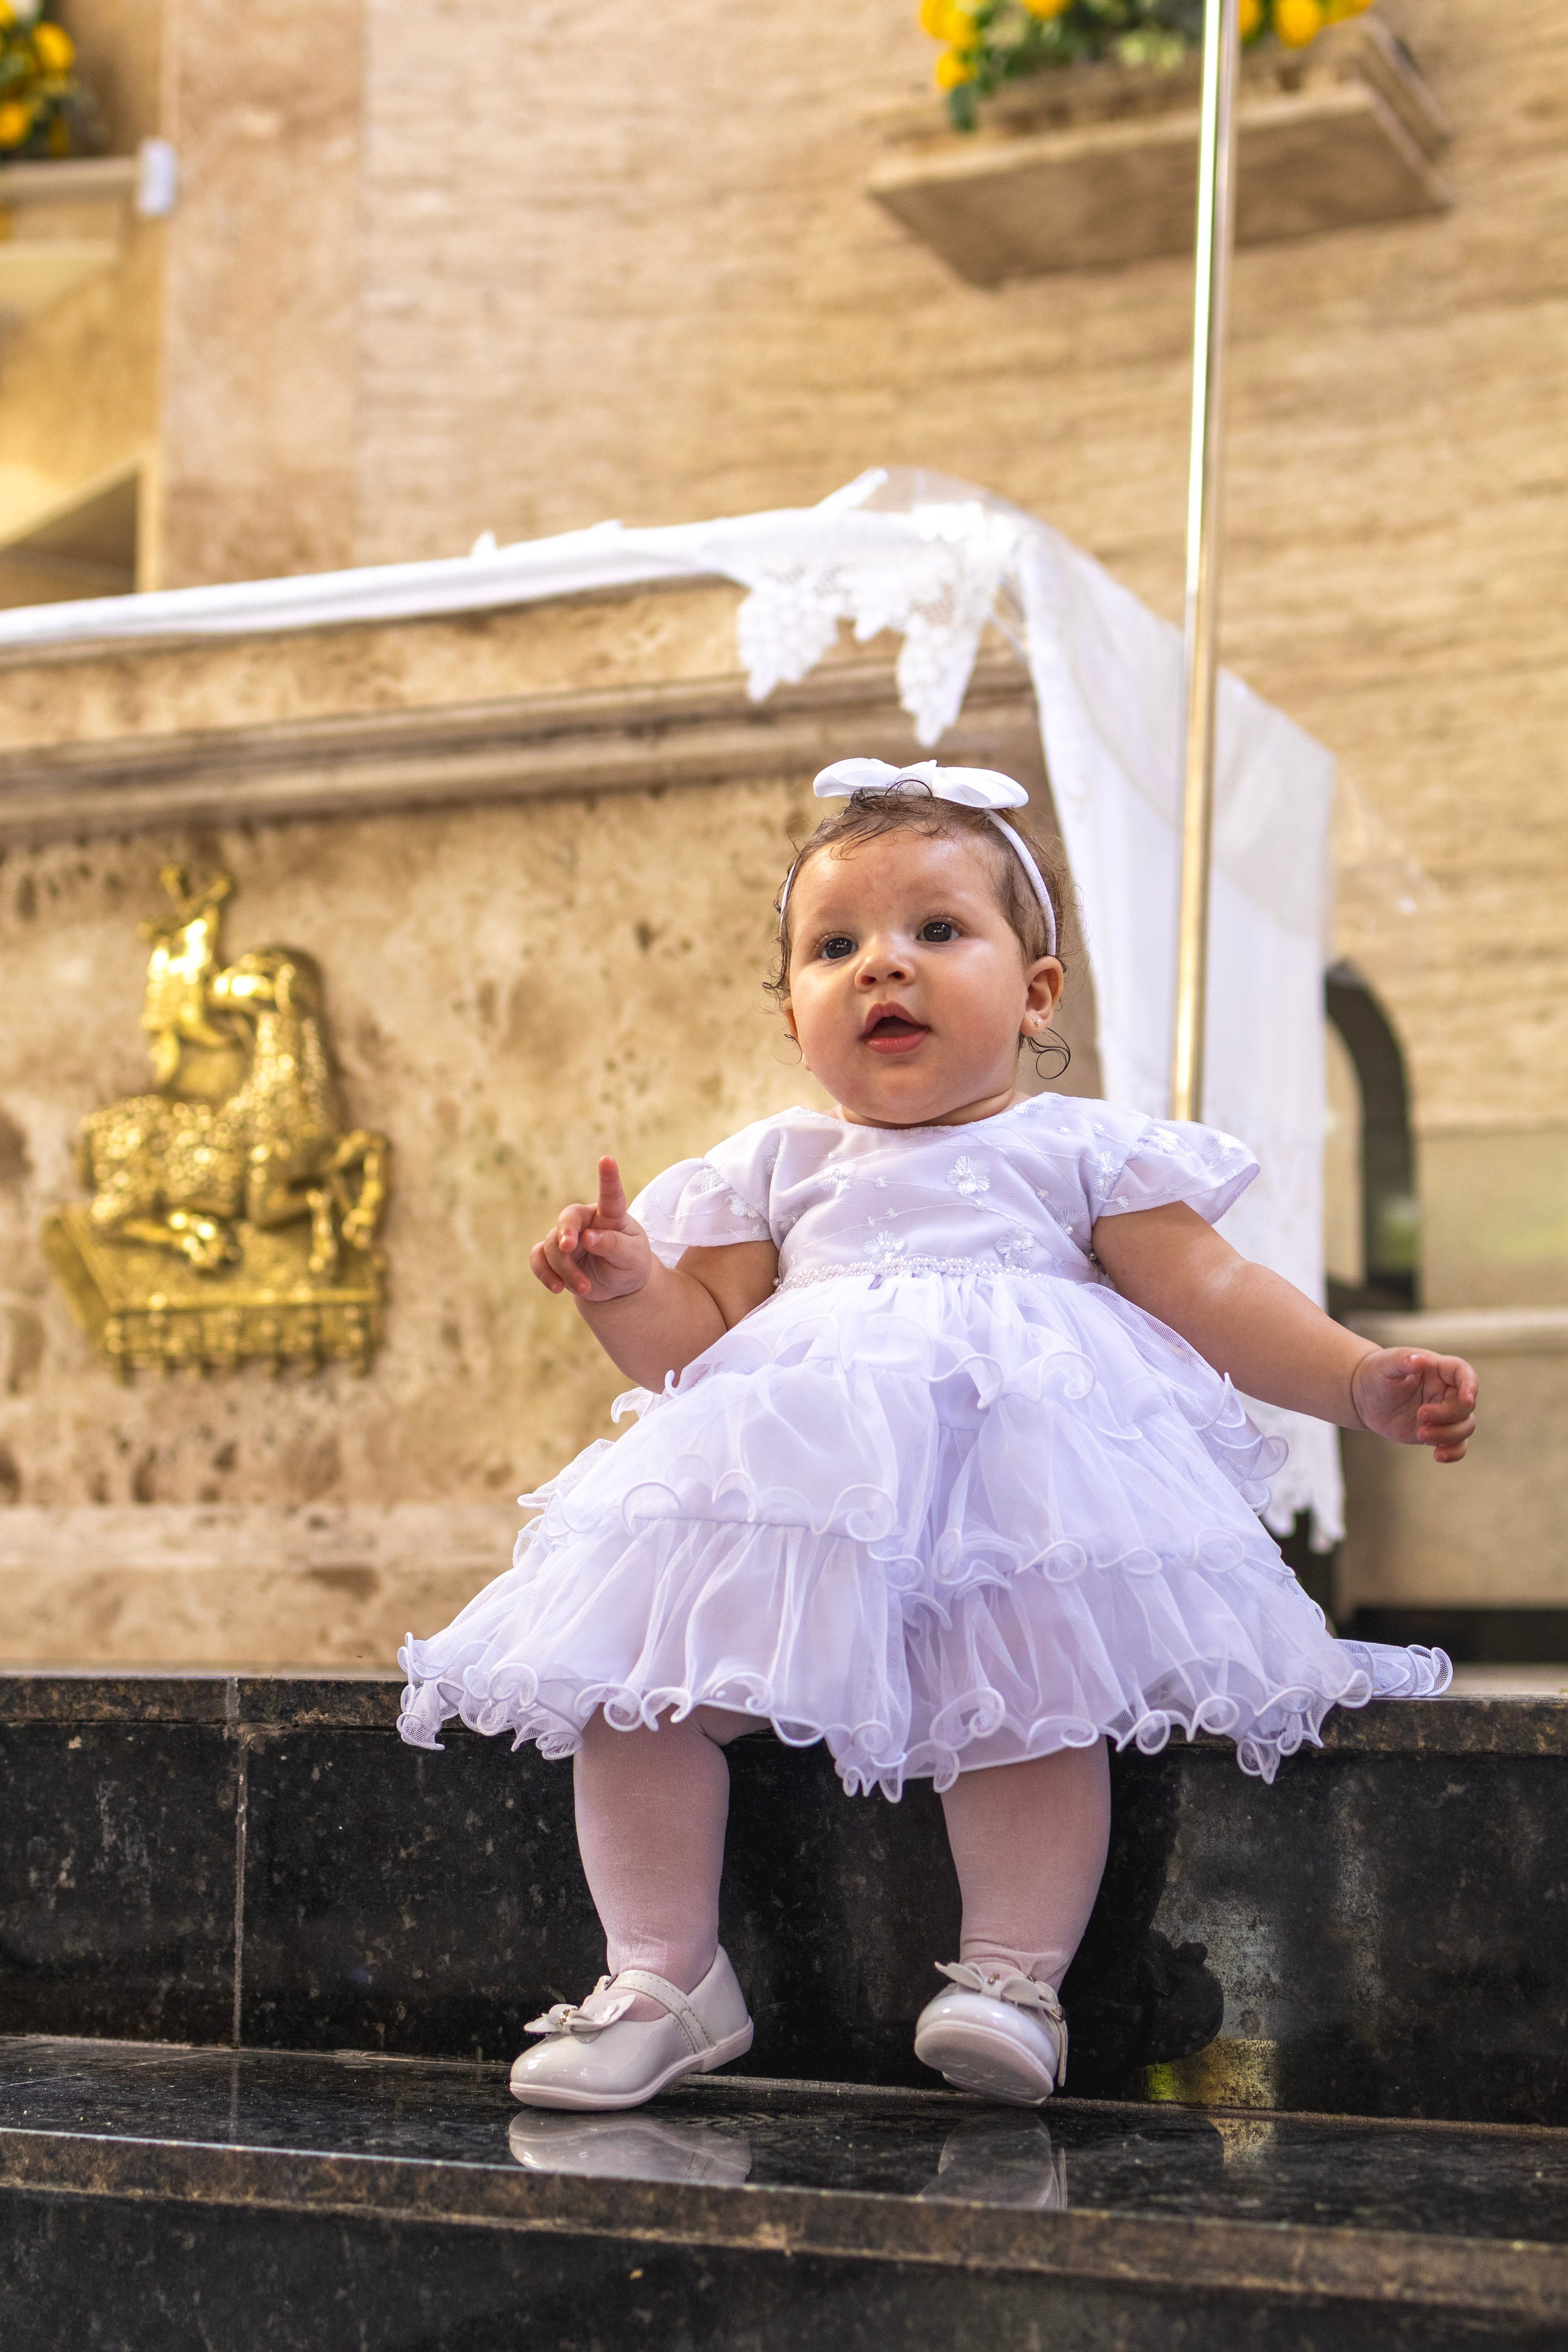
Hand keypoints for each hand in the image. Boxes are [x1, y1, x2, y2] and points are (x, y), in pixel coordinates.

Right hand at [530, 1157, 652, 1303]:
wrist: (617, 1287)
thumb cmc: (629, 1264)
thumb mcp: (631, 1258)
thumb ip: (613, 1245)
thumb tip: (588, 1238)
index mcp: (611, 1215)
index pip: (610, 1195)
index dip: (608, 1177)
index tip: (607, 1160)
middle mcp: (586, 1221)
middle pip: (568, 1218)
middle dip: (566, 1233)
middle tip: (569, 1247)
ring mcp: (566, 1237)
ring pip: (554, 1247)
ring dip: (566, 1270)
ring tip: (586, 1287)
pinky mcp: (552, 1255)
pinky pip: (538, 1259)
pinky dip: (545, 1274)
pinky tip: (557, 1288)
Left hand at [1350, 1348, 1477, 1462]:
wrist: (1365, 1398)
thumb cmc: (1377, 1374)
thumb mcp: (1385, 1365)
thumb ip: (1403, 1361)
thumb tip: (1421, 1359)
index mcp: (1438, 1370)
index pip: (1464, 1373)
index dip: (1471, 1385)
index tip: (1466, 1399)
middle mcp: (1446, 1391)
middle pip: (1465, 1406)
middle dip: (1447, 1414)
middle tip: (1420, 1415)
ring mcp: (1444, 1413)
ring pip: (1465, 1426)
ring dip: (1448, 1435)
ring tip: (1421, 1434)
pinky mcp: (1438, 1432)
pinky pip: (1458, 1445)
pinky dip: (1454, 1452)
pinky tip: (1438, 1455)